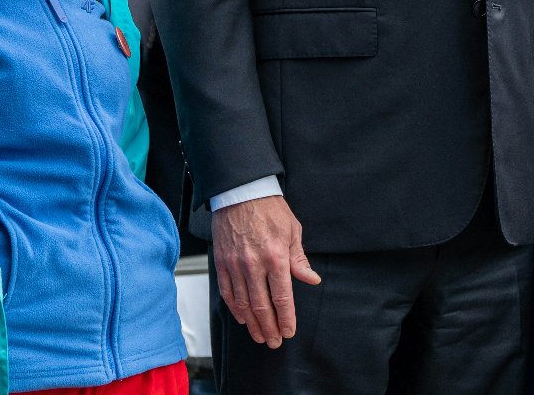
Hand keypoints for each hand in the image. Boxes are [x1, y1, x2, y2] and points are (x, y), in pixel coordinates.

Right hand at [212, 195, 321, 348]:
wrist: (241, 193)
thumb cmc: (269, 209)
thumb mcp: (292, 231)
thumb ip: (299, 259)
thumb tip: (311, 279)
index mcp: (276, 257)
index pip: (282, 298)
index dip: (286, 318)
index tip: (288, 332)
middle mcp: (254, 265)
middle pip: (262, 306)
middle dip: (269, 328)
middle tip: (274, 342)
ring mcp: (235, 265)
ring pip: (243, 304)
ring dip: (253, 323)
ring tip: (260, 336)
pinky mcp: (221, 263)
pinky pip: (227, 292)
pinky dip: (235, 309)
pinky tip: (242, 318)